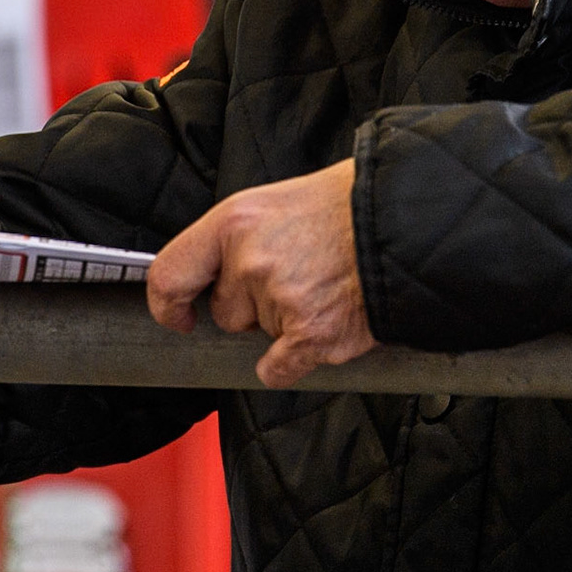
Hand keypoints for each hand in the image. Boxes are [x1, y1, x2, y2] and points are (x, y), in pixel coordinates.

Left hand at [147, 158, 375, 387]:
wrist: (403, 221)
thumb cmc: (344, 207)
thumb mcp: (274, 202)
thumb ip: (238, 239)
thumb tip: (213, 275)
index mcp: (233, 221)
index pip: (170, 274)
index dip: (168, 303)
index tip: (179, 315)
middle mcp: (249, 260)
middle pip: (225, 313)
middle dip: (253, 307)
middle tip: (297, 276)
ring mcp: (279, 299)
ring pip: (260, 337)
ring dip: (284, 325)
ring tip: (321, 287)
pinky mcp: (309, 335)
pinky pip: (278, 369)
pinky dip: (297, 359)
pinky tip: (323, 326)